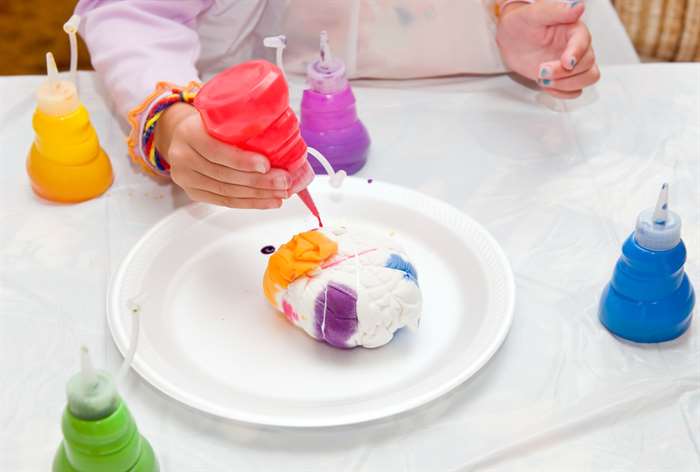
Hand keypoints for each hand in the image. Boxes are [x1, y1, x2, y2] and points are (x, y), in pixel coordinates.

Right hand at [154, 103, 312, 208]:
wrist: (183, 134)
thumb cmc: (207, 123)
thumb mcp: (219, 114)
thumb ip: (243, 121)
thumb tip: (283, 130)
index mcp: (189, 132)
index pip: (216, 151)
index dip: (242, 160)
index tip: (266, 164)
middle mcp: (184, 157)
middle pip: (225, 175)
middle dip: (259, 181)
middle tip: (284, 181)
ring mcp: (187, 178)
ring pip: (227, 192)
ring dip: (259, 195)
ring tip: (281, 193)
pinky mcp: (194, 193)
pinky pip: (225, 202)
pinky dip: (250, 203)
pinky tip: (267, 201)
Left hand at [496, 1, 599, 98]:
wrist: (511, 38)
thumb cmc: (522, 22)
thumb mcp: (534, 14)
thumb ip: (556, 11)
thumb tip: (579, 6)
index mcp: (574, 29)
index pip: (584, 42)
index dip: (577, 54)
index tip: (565, 63)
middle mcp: (578, 46)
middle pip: (588, 64)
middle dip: (565, 73)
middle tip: (541, 70)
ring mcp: (573, 64)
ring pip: (588, 78)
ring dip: (567, 84)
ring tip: (543, 80)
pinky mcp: (564, 77)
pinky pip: (575, 91)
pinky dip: (562, 93)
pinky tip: (545, 86)